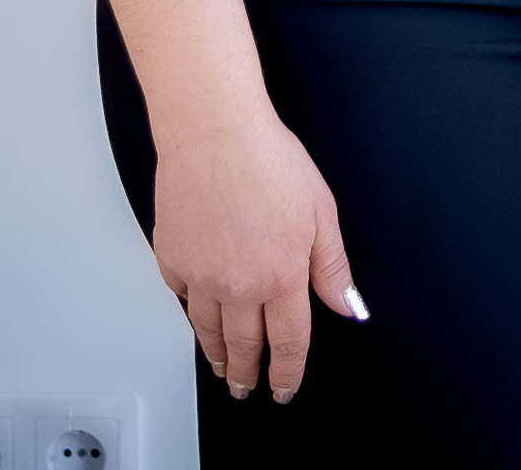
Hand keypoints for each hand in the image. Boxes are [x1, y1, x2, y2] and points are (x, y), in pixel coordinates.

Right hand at [148, 104, 362, 401]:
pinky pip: (181, 295)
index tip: (285, 388)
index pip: (289, 342)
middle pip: (244, 346)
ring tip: (222, 367)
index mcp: (281, 275)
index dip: (288, 372)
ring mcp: (200, 274)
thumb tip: (348, 305)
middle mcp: (238, 284)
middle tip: (247, 390)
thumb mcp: (321, 212)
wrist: (213, 130)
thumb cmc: (267, 158)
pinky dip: (191, 308)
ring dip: (217, 355)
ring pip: (208, 330)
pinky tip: (198, 312)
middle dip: (248, 375)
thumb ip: (333, 267)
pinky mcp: (172, 258)